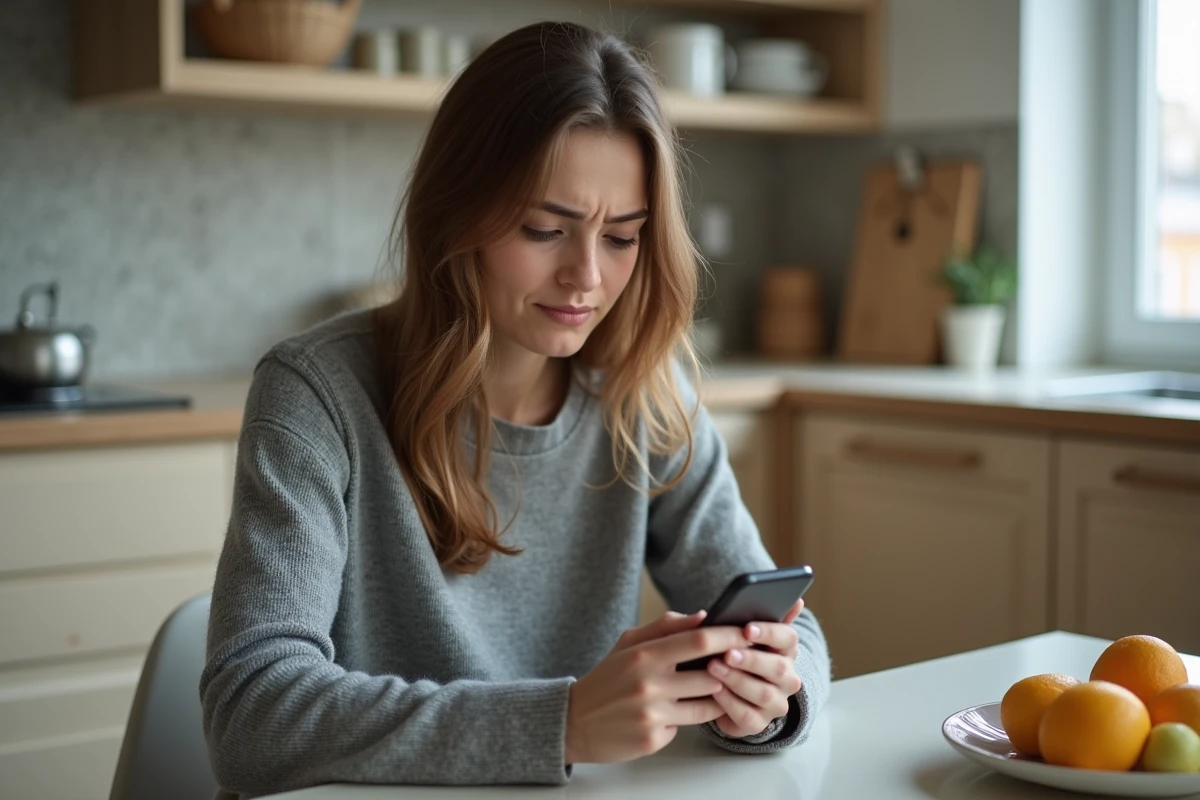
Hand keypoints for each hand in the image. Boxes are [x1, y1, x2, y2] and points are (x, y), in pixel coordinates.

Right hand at [565, 610, 751, 764]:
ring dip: (715, 697)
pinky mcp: (654, 739)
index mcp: (645, 655)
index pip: (699, 641)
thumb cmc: (607, 678)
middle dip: (728, 672)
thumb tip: (702, 616)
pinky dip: (685, 718)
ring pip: (706, 705)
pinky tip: (673, 713)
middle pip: (711, 676)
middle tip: (737, 666)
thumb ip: (665, 627)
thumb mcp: (628, 643)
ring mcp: (653, 714)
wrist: (574, 721)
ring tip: (712, 689)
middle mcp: (650, 684)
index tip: (747, 633)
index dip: (729, 636)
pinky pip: (686, 726)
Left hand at [707, 598, 804, 738]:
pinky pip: (748, 716)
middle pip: (778, 668)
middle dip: (751, 659)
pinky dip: (730, 703)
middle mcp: (788, 678)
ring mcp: (776, 703)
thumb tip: (798, 600)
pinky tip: (714, 691)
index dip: (769, 633)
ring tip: (713, 668)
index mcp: (786, 651)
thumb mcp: (744, 634)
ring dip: (737, 680)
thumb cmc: (735, 654)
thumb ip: (765, 614)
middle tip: (728, 653)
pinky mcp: (759, 723)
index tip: (746, 628)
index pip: (788, 638)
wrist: (727, 693)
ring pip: (763, 694)